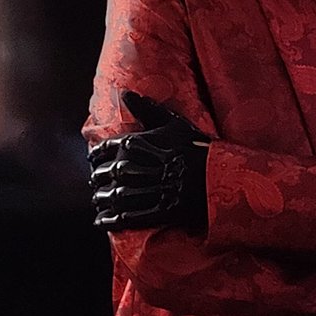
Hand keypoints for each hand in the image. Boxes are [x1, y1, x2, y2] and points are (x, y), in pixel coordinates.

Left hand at [90, 91, 211, 231]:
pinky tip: (102, 221)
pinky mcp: (160, 210)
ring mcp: (150, 190)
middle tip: (95, 183)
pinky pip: (128, 217)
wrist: (222, 174)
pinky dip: (111, 220)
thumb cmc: (197, 147)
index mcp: (139, 143)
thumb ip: (148, 109)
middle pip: (108, 174)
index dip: (96, 156)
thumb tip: (126, 94)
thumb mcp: (175, 124)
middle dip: (98, 179)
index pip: (106, 149)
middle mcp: (140, 166)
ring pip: (115, 196)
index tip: (93, 161)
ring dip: (102, 200)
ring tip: (98, 200)